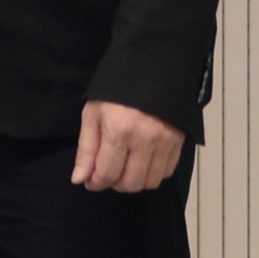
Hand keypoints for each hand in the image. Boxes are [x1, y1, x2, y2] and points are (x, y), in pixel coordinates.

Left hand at [73, 99, 187, 192]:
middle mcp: (145, 140)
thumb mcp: (92, 115)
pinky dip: (152, 175)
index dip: (96, 183)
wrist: (151, 73)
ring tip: (123, 170)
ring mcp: (165, 143)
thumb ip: (86, 149)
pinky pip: (166, 172)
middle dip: (114, 184)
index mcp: (119, 132)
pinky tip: (140, 164)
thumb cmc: (115, 93)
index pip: (107, 173)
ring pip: (151, 182)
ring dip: (134, 182)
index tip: (90, 182)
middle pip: (131, 183)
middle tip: (106, 175)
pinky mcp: (178, 143)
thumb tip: (80, 179)